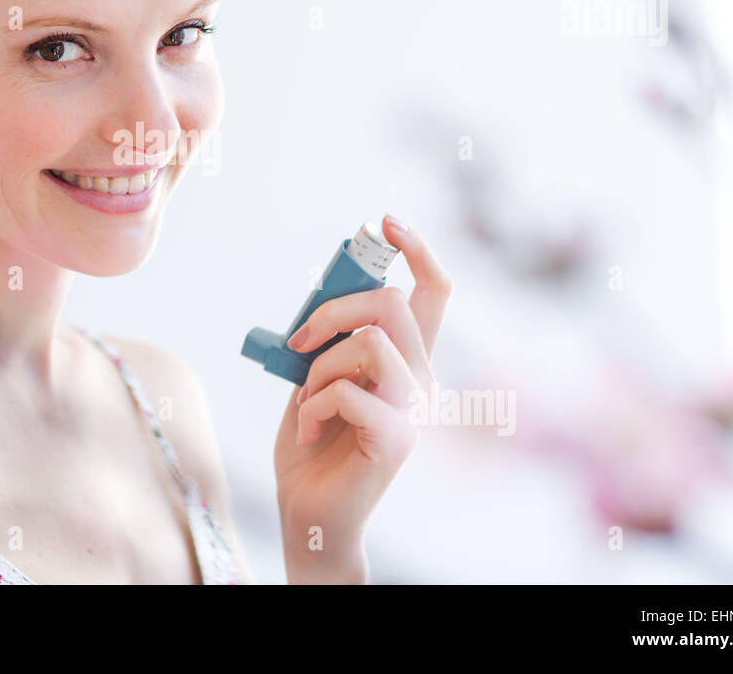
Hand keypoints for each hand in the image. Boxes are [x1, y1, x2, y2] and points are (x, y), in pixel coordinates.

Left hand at [274, 214, 451, 579]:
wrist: (309, 510)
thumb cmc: (314, 441)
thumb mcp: (316, 374)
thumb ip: (330, 336)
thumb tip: (327, 293)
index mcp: (408, 359)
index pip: (435, 292)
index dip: (418, 249)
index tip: (386, 221)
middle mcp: (423, 378)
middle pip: (393, 303)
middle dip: (332, 309)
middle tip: (298, 341)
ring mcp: (416, 410)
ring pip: (370, 342)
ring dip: (320, 365)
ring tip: (307, 401)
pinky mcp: (398, 439)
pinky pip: (350, 391)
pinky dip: (315, 405)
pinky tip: (310, 431)